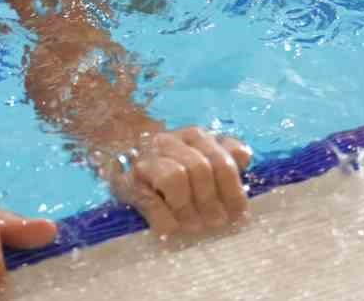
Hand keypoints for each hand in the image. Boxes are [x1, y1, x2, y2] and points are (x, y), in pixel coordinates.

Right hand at [102, 126, 251, 236]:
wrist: (120, 151)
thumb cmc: (174, 161)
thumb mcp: (202, 153)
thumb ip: (226, 154)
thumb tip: (243, 157)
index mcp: (195, 137)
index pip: (222, 160)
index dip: (232, 190)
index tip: (237, 213)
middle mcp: (170, 142)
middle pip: (200, 169)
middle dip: (210, 201)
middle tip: (216, 223)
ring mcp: (147, 160)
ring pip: (175, 177)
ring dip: (187, 207)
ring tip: (193, 226)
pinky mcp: (127, 181)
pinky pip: (149, 200)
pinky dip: (164, 218)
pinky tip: (172, 227)